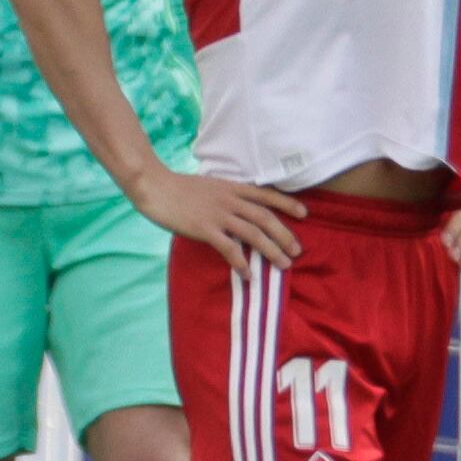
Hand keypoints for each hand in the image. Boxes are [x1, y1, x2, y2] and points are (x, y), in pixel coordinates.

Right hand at [131, 166, 308, 273]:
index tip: (304, 213)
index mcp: (233, 188)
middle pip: (266, 218)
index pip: (267, 195)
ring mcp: (219, 214)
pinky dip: (241, 263)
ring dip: (271, 250)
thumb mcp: (211, 186)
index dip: (287, 204)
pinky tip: (248, 275)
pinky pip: (229, 248)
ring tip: (283, 265)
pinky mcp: (204, 228)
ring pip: (254, 234)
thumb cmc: (180, 188)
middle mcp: (231, 200)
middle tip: (297, 251)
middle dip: (285, 235)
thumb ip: (227, 196)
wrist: (155, 186)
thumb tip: (240, 208)